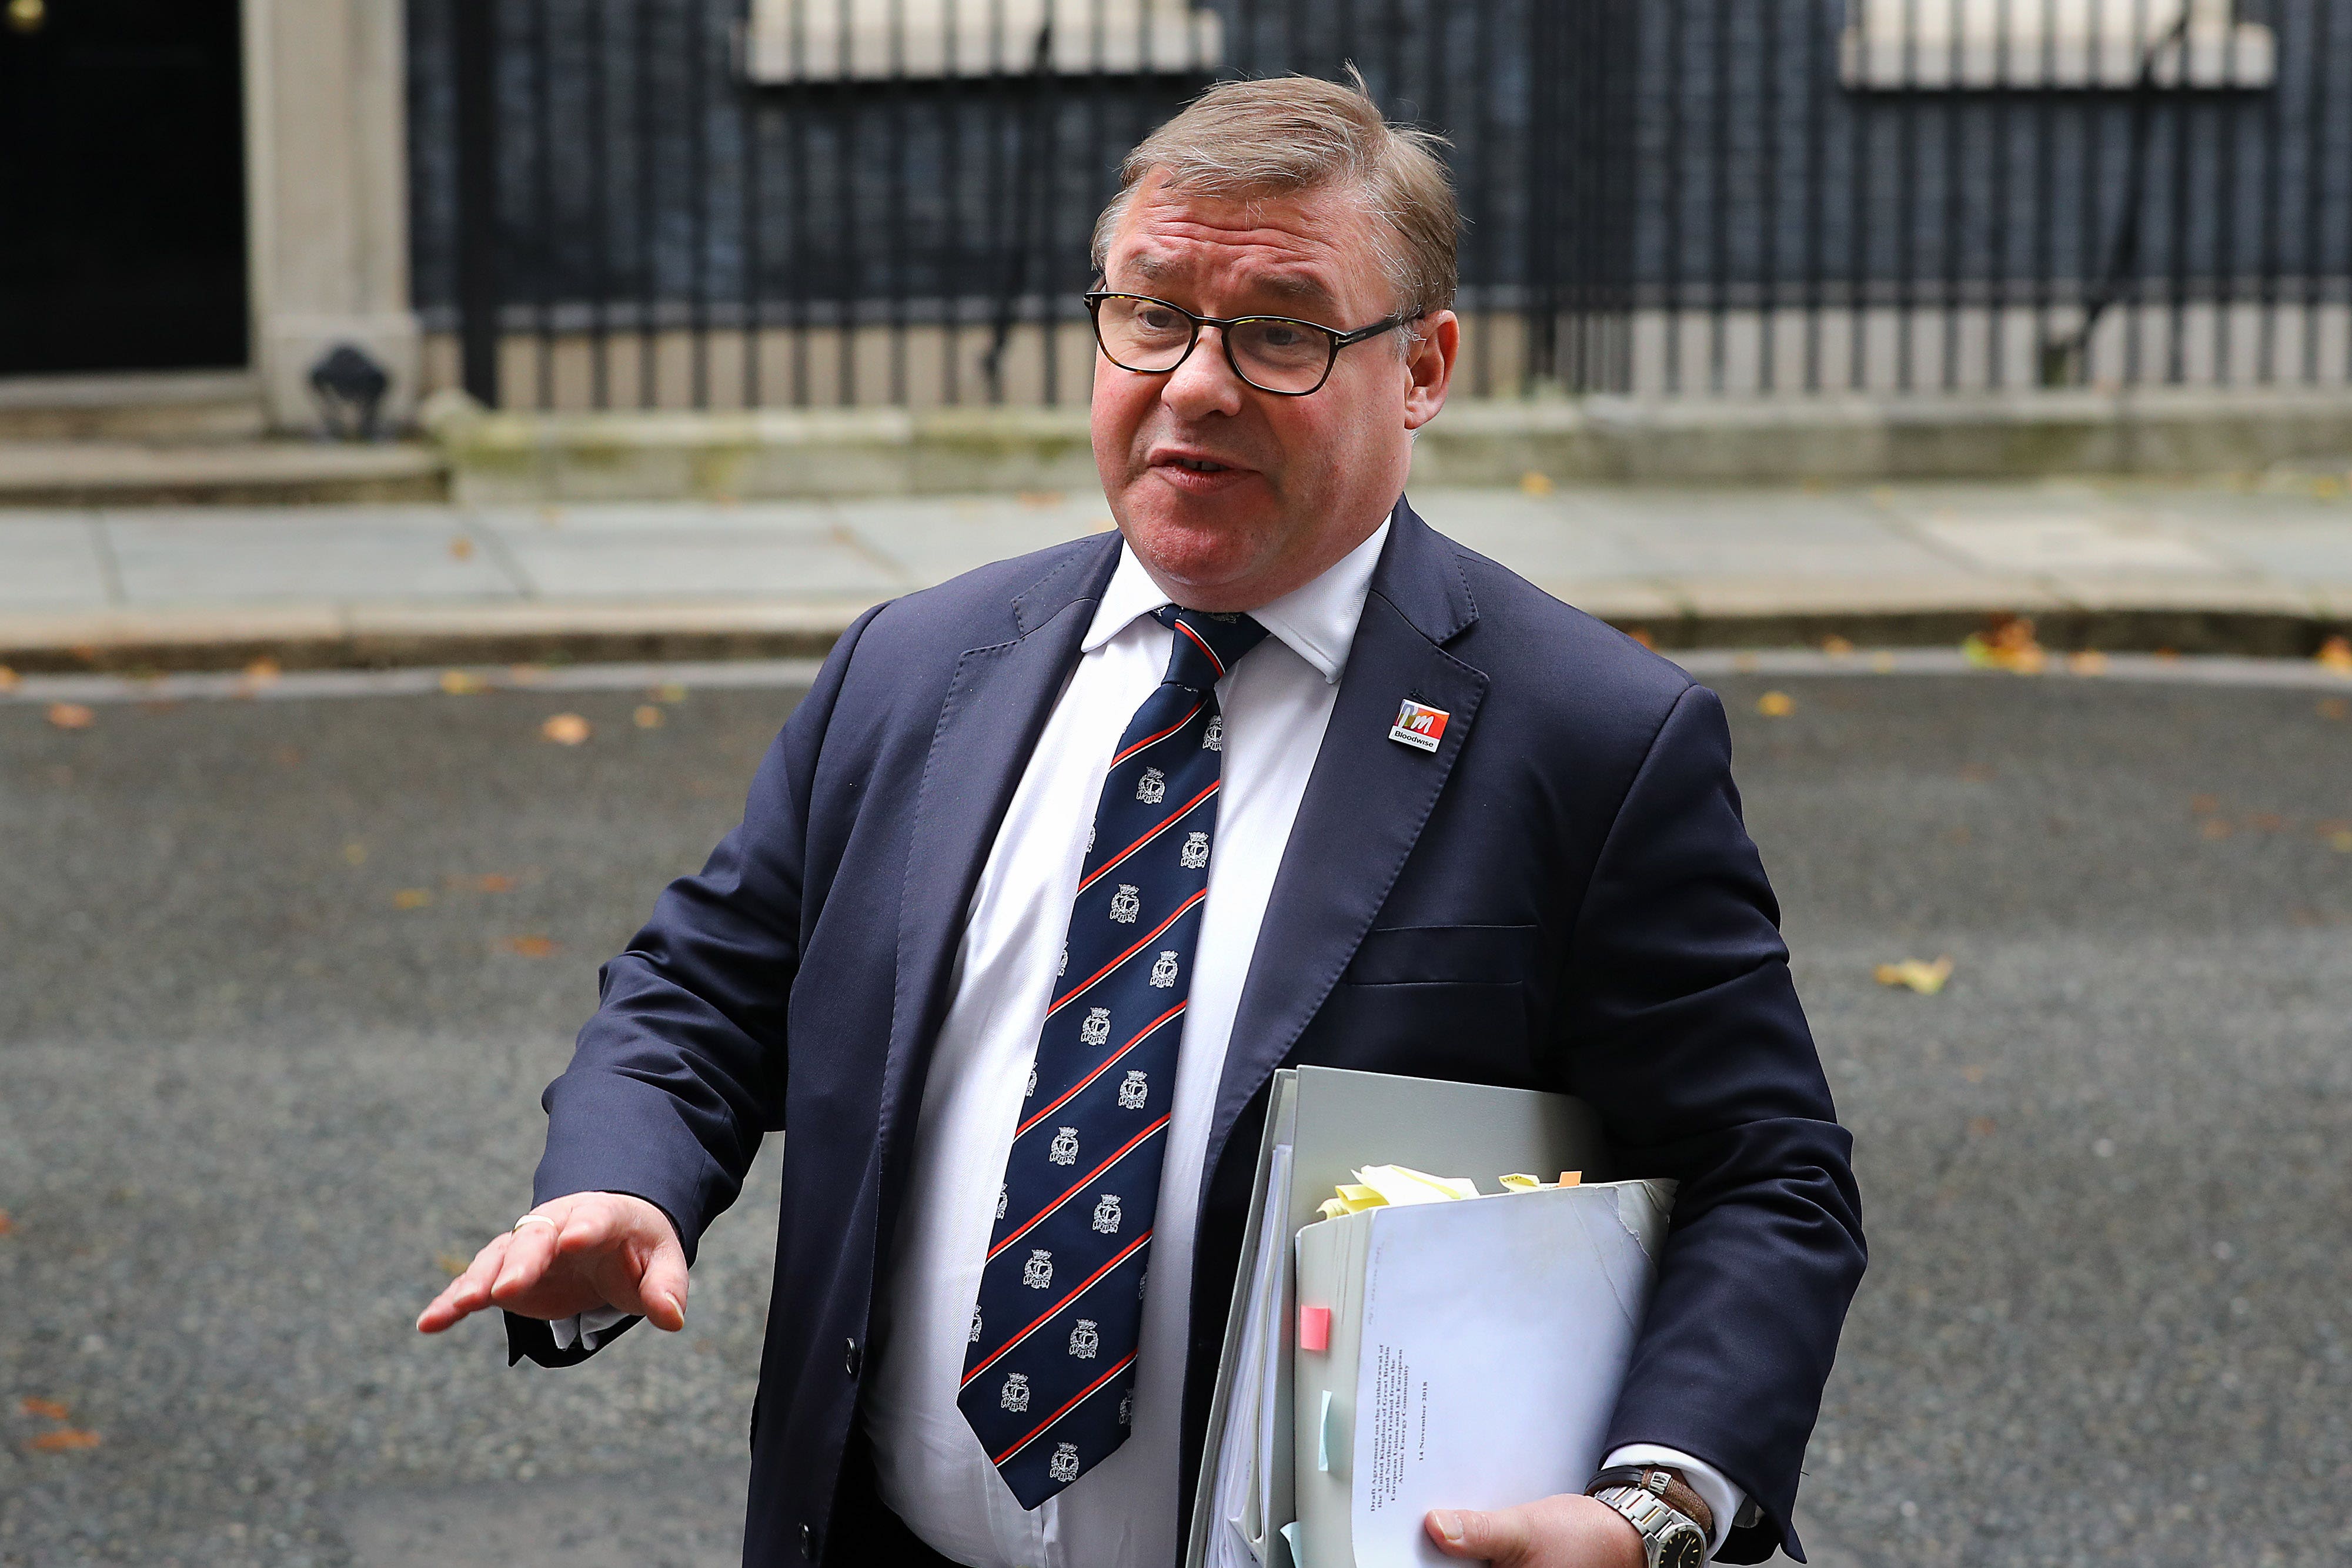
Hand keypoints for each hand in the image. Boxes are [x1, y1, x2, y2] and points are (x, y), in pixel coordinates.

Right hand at [415, 1191, 688, 1335]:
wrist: (608, 1237)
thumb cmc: (639, 1249)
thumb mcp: (663, 1262)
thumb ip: (666, 1287)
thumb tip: (673, 1319)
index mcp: (604, 1215)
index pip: (596, 1217)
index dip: (586, 1228)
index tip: (575, 1239)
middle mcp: (558, 1225)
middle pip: (537, 1236)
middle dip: (522, 1260)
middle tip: (505, 1289)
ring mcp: (527, 1247)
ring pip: (498, 1257)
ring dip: (479, 1280)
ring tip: (463, 1305)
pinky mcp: (506, 1275)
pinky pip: (475, 1285)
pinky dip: (453, 1302)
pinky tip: (429, 1323)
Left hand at [1426, 1493, 1645, 1567]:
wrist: (1621, 1532)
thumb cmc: (1580, 1537)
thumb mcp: (1524, 1530)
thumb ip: (1480, 1532)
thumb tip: (1435, 1526)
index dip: (1427, 1564)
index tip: (1404, 1546)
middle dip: (1441, 1556)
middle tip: (1425, 1525)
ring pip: (1470, 1567)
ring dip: (1455, 1552)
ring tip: (1440, 1524)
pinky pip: (1483, 1563)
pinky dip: (1471, 1550)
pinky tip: (1461, 1530)